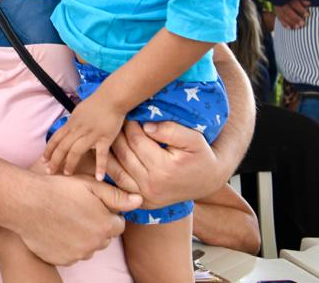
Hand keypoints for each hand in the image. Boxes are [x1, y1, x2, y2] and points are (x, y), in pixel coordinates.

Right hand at [12, 172, 139, 265]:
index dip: (107, 213)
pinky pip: (72, 254)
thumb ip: (116, 195)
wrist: (26, 203)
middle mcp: (94, 244)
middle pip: (104, 237)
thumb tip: (139, 200)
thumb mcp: (90, 185)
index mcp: (105, 226)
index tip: (93, 205)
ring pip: (88, 247)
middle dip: (96, 225)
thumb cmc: (58, 190)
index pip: (118, 224)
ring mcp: (78, 255)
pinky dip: (67, 244)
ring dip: (82, 236)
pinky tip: (57, 228)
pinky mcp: (63, 260)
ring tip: (65, 218)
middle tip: (78, 209)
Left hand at [41, 95, 125, 179]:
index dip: (48, 150)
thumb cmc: (95, 105)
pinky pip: (101, 154)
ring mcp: (91, 134)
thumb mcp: (78, 113)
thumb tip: (65, 132)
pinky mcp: (105, 138)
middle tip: (49, 172)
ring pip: (76, 151)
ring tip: (67, 174)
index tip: (43, 160)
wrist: (111, 98)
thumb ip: (71, 124)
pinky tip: (98, 177)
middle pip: (62, 147)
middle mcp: (78, 130)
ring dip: (70, 163)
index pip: (56, 139)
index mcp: (71, 124)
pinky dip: (100, 166)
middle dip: (54, 160)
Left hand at [109, 120, 225, 207]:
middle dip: (117, 136)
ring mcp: (146, 197)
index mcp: (164, 169)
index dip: (130, 125)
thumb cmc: (201, 155)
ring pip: (117, 171)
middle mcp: (152, 186)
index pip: (136, 141)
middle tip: (116, 123)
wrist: (208, 181)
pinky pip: (120, 185)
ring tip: (110, 137)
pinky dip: (112, 170)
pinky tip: (109, 156)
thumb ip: (171, 130)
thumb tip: (146, 126)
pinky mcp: (144, 203)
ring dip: (109, 153)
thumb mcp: (193, 138)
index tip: (129, 115)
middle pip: (124, 155)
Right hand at [275, 0, 311, 28]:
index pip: (295, 3)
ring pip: (283, 15)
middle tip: (302, 24)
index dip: (301, 9)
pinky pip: (279, 18)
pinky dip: (284, 23)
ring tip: (297, 27)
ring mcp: (278, 7)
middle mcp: (282, 2)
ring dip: (290, 22)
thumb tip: (309, 3)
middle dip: (295, 18)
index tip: (307, 15)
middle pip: (288, 11)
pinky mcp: (276, 11)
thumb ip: (303, 0)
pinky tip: (289, 28)